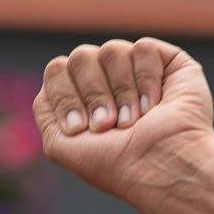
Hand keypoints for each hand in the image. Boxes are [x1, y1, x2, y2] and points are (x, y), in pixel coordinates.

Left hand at [33, 38, 213, 213]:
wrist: (158, 165)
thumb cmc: (112, 163)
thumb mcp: (60, 145)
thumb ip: (45, 109)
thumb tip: (57, 71)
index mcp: (82, 100)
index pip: (57, 70)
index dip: (66, 97)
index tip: (80, 129)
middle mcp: (108, 82)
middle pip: (81, 57)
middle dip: (94, 95)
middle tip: (109, 125)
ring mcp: (136, 71)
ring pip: (111, 50)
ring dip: (121, 92)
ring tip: (135, 120)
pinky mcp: (168, 63)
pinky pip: (143, 48)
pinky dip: (146, 80)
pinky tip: (156, 105)